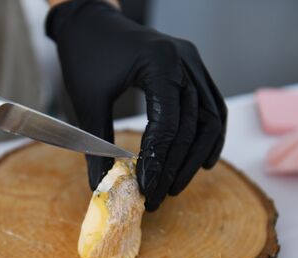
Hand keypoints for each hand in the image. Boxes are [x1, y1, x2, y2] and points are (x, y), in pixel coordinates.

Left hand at [47, 0, 226, 210]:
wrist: (90, 23)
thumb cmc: (86, 56)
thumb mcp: (87, 103)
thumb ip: (97, 147)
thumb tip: (102, 187)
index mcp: (159, 62)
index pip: (169, 123)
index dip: (160, 162)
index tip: (147, 190)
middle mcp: (185, 60)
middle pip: (194, 125)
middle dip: (177, 165)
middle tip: (159, 195)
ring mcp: (193, 63)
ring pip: (210, 118)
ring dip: (196, 156)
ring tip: (175, 185)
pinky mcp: (193, 69)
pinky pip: (212, 107)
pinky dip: (209, 135)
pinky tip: (202, 160)